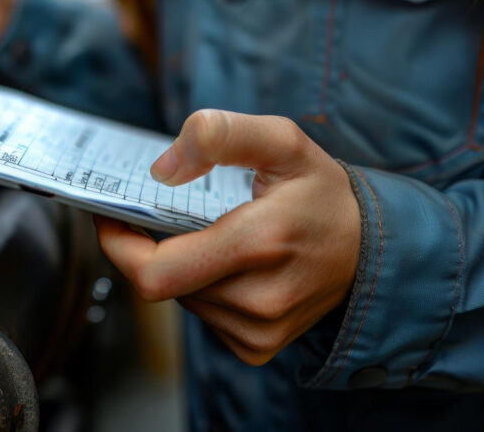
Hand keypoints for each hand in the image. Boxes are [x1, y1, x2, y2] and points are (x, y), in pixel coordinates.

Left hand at [95, 109, 360, 364]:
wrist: (375, 249)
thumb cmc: (322, 192)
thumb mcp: (283, 140)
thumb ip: (220, 135)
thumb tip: (163, 169)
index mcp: (259, 243)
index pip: (154, 270)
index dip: (118, 245)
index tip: (109, 214)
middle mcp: (259, 298)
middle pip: (160, 283)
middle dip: (143, 249)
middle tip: (147, 217)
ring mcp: (259, 330)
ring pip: (180, 298)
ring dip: (178, 266)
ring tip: (207, 236)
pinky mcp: (257, 347)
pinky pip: (201, 316)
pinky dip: (200, 288)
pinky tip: (226, 265)